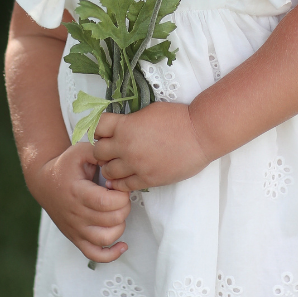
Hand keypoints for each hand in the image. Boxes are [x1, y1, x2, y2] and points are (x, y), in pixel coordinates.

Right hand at [25, 141, 130, 262]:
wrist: (45, 182)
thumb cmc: (66, 166)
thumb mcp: (81, 151)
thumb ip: (100, 153)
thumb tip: (117, 163)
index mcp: (77, 192)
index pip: (105, 202)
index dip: (120, 195)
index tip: (118, 184)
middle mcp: (76, 214)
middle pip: (110, 220)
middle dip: (124, 206)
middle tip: (120, 195)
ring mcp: (76, 229)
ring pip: (105, 239)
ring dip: (119, 226)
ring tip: (118, 211)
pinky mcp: (77, 238)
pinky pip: (95, 255)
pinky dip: (111, 254)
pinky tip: (122, 244)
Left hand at [92, 102, 211, 190]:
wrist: (199, 134)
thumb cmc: (178, 118)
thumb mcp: (149, 110)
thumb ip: (131, 121)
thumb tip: (122, 127)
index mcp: (126, 126)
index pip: (97, 127)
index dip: (99, 129)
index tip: (105, 131)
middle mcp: (126, 146)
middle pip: (98, 152)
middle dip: (102, 151)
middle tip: (110, 150)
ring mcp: (135, 165)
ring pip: (108, 172)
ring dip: (110, 168)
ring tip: (118, 165)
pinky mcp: (147, 180)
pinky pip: (124, 186)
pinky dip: (120, 183)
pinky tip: (124, 178)